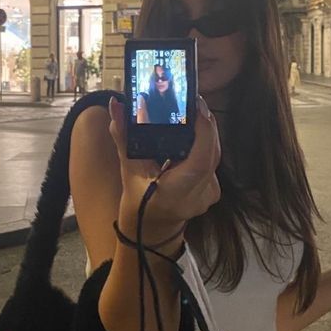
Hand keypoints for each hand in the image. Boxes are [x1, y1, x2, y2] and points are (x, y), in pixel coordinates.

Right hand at [108, 96, 220, 243]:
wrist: (152, 229)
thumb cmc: (139, 202)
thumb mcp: (129, 170)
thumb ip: (123, 137)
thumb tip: (116, 106)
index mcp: (178, 193)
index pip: (201, 160)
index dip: (204, 131)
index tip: (198, 107)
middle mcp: (199, 195)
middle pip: (211, 152)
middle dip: (205, 124)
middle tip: (193, 101)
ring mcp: (210, 194)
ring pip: (214, 154)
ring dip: (206, 132)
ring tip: (193, 111)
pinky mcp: (214, 190)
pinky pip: (213, 160)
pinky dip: (205, 144)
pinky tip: (196, 131)